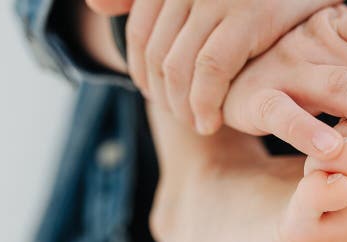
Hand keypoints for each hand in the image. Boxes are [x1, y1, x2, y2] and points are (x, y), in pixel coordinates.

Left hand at [86, 0, 340, 134]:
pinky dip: (204, 102)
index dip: (139, 71)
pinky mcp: (249, 16)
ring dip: (181, 106)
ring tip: (196, 124)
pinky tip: (211, 121)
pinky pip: (211, 69)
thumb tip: (96, 5)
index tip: (155, 95)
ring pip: (178, 65)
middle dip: (162, 95)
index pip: (139, 30)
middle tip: (180, 118)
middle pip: (157, 53)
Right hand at [223, 6, 346, 159]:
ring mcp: (287, 69)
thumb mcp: (335, 67)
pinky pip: (282, 114)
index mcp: (340, 33)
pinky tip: (337, 153)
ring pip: (342, 89)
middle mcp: (318, 45)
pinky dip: (308, 132)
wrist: (217, 73)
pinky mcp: (255, 98)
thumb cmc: (293, 74)